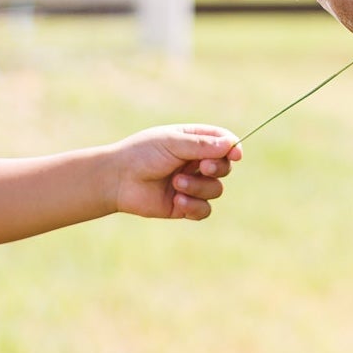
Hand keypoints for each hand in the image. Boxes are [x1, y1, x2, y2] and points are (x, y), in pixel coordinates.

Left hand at [109, 124, 241, 221]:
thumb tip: (231, 145)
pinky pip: (204, 210)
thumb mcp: (172, 143)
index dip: (233, 149)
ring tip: (177, 184)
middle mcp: (194, 163)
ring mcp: (190, 185)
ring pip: (215, 190)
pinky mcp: (183, 206)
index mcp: (193, 141)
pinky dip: (194, 207)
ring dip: (199, 187)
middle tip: (202, 167)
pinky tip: (177, 201)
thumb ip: (202, 145)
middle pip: (224, 168)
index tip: (235, 155)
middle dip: (217, 168)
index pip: (223, 143)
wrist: (117, 180)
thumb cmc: (142, 154)